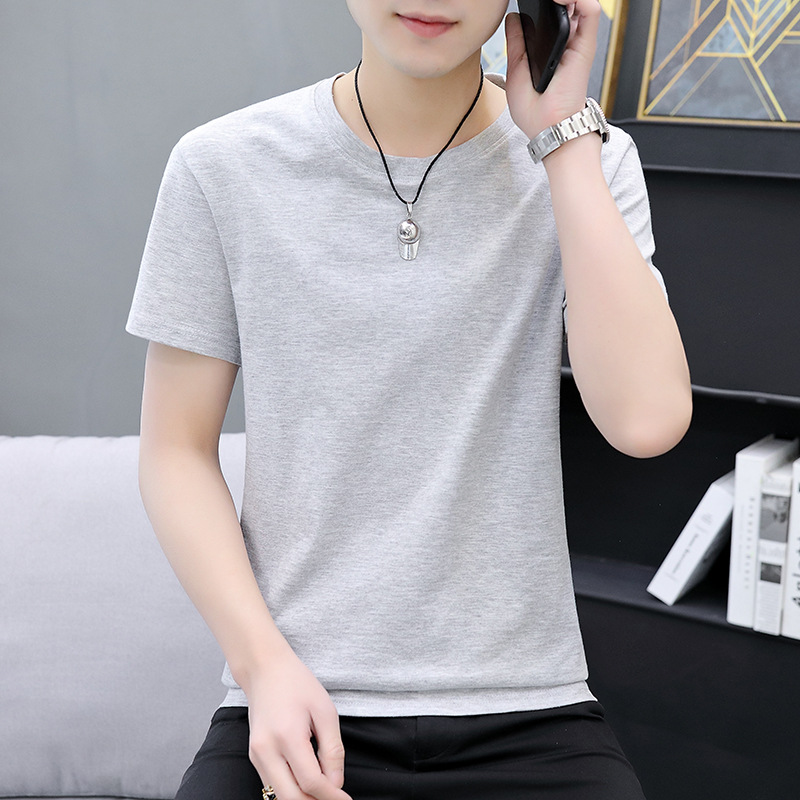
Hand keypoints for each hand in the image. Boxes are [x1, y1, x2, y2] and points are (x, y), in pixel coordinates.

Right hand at [245, 650, 350, 799]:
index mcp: (287, 736)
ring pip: (279, 796)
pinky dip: (292, 789)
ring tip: (324, 790)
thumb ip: (332, 750)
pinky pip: (273, 784)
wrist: (265, 670)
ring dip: (303, 798)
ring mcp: (256, 756)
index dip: (331, 797)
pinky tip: (308, 782)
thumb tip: (336, 783)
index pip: (311, 782)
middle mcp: (266, 751)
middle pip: (292, 797)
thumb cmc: (297, 684)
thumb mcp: (325, 711)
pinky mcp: (254, 757)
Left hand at [504, 0, 601, 139]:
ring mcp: (576, 42)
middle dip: (553, 0)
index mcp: (548, 49)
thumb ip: (516, 43)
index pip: (549, 15)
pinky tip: (562, 0)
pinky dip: (580, 0)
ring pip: (579, 3)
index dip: (542, 6)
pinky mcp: (586, 45)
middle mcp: (565, 43)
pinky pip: (590, 11)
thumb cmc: (534, 111)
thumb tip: (513, 17)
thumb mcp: (516, 72)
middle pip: (565, 6)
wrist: (549, 127)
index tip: (528, 1)